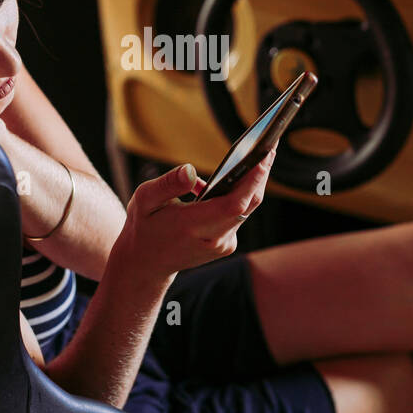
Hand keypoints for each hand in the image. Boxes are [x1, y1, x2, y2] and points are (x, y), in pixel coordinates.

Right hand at [113, 147, 276, 284]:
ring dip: (254, 183)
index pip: (232, 206)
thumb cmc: (144, 226)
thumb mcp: (144, 200)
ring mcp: (222, 245)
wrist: (146, 264)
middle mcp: (212, 239)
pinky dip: (241, 194)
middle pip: (247, 205)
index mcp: (190, 226)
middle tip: (269, 148)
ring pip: (246, 210)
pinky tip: (242, 174)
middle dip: (260, 176)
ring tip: (262, 155)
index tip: (262, 159)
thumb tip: (190, 170)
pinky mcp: (226, 244)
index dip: (251, 182)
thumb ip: (167, 184)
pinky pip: (239, 215)